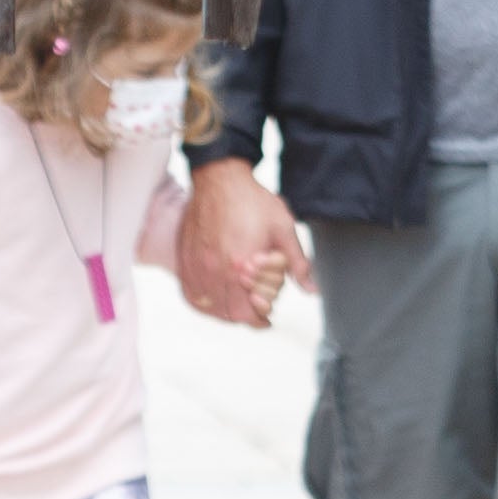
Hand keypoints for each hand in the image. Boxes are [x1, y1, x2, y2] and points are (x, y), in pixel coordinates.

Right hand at [170, 160, 309, 329]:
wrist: (219, 179)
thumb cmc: (252, 201)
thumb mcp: (283, 229)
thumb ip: (298, 263)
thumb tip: (311, 290)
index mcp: (241, 265)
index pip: (249, 312)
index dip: (261, 319)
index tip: (266, 318)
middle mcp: (215, 270)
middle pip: (230, 313)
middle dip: (245, 316)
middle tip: (255, 309)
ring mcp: (197, 267)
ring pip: (209, 307)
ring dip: (224, 312)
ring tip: (237, 306)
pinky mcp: (186, 260)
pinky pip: (191, 295)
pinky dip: (204, 303)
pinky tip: (214, 299)